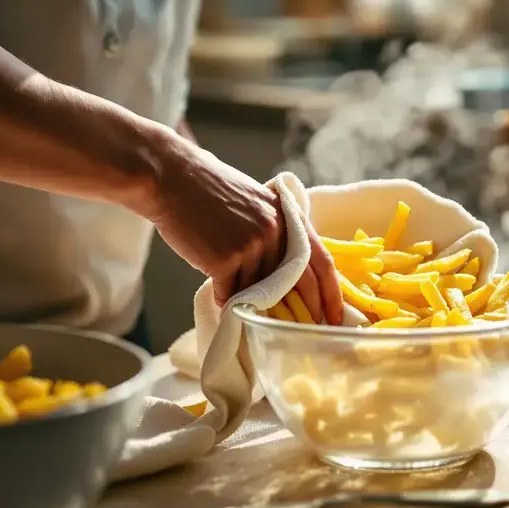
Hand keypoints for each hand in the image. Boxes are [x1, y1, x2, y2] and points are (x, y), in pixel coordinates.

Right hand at [148, 143, 343, 323]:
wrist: (172, 179)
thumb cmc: (210, 191)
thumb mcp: (258, 203)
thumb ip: (277, 232)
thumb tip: (288, 271)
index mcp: (287, 218)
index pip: (321, 261)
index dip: (331, 293)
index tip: (336, 315)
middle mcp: (275, 232)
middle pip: (296, 283)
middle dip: (304, 310)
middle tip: (305, 328)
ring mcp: (251, 247)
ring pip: (256, 289)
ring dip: (246, 295)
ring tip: (230, 281)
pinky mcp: (225, 260)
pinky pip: (229, 292)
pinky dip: (222, 295)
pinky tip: (215, 285)